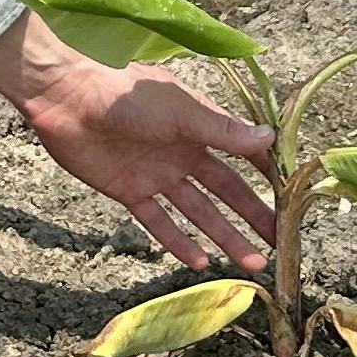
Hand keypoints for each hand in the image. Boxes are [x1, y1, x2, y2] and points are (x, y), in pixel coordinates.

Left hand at [0, 7, 279, 271]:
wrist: (65, 96)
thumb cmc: (126, 93)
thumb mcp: (181, 110)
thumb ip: (223, 131)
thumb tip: (270, 139)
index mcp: (198, 127)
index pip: (240, 156)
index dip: (265, 178)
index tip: (291, 201)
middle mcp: (182, 152)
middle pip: (224, 191)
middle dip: (252, 216)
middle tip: (279, 243)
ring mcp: (156, 173)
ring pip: (198, 212)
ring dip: (225, 237)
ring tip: (253, 264)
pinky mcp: (127, 190)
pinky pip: (158, 221)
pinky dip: (178, 241)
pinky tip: (201, 262)